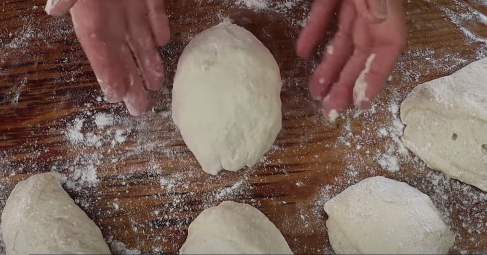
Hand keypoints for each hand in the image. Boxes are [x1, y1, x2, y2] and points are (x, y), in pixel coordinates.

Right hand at [45, 0, 169, 115]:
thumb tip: (53, 10)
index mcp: (90, 12)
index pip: (98, 49)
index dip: (107, 73)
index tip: (116, 96)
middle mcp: (109, 12)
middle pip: (121, 53)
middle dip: (131, 81)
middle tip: (139, 108)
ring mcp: (129, 3)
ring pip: (140, 37)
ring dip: (148, 61)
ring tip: (156, 85)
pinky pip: (154, 11)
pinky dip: (159, 26)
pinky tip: (163, 43)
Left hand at [296, 0, 406, 121]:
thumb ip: (377, 1)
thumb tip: (377, 20)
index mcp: (387, 16)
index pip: (385, 53)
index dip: (374, 80)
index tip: (362, 104)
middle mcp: (371, 15)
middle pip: (360, 56)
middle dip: (346, 85)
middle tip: (331, 110)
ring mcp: (352, 4)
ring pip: (340, 41)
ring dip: (328, 67)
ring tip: (316, 92)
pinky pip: (322, 15)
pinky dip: (312, 33)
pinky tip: (302, 52)